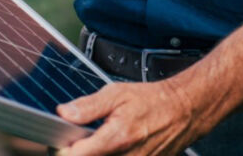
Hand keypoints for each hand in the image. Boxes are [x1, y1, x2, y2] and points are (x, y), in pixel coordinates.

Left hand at [56, 79, 199, 155]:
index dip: (63, 148)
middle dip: (78, 152)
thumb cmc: (152, 101)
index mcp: (117, 138)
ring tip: (96, 142)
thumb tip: (64, 113)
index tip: (60, 140)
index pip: (76, 155)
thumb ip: (88, 106)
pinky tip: (109, 149)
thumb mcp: (117, 93)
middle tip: (77, 140)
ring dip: (94, 154)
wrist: (182, 112)